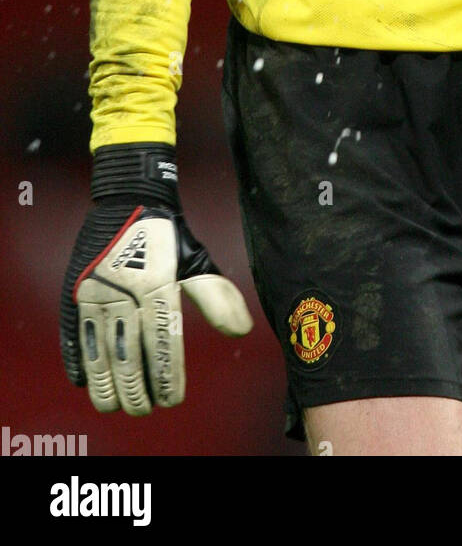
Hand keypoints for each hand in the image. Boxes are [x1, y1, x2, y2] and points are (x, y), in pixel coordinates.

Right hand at [60, 144, 252, 413]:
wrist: (129, 197)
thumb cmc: (168, 234)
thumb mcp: (196, 259)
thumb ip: (217, 297)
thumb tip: (242, 331)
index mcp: (158, 286)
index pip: (163, 345)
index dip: (167, 377)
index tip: (172, 400)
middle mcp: (124, 292)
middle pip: (128, 356)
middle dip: (135, 390)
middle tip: (143, 409)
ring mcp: (95, 292)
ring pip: (99, 351)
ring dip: (106, 384)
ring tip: (115, 405)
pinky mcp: (75, 291)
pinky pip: (74, 333)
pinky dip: (77, 360)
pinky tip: (84, 382)